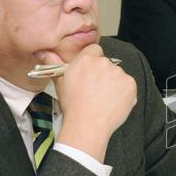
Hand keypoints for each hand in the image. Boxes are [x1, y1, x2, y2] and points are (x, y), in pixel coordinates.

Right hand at [37, 45, 136, 161]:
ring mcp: (119, 73)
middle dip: (102, 74)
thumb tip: (45, 52)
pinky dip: (123, 93)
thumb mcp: (60, 82)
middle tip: (95, 90)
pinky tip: (113, 102)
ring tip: (103, 99)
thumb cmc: (73, 106)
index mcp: (86, 60)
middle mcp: (103, 63)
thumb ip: (54, 63)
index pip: (94, 50)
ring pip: (117, 74)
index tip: (90, 73)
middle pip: (106, 63)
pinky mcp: (130, 84)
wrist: (88, 125)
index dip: (92, 61)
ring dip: (113, 83)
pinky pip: (128, 85)